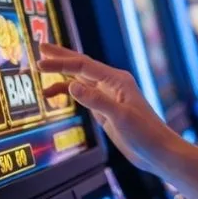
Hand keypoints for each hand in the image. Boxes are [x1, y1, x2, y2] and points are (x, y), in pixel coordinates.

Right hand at [38, 44, 183, 174]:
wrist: (157, 151)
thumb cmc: (145, 133)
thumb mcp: (120, 117)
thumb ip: (96, 101)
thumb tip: (72, 86)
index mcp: (117, 80)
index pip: (83, 66)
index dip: (61, 63)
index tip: (40, 62)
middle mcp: (112, 84)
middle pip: (82, 66)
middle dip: (61, 57)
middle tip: (41, 47)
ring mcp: (109, 96)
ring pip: (81, 80)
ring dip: (62, 75)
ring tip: (41, 71)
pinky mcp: (106, 109)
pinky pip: (84, 95)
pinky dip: (69, 93)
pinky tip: (56, 96)